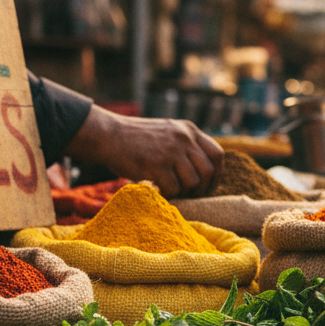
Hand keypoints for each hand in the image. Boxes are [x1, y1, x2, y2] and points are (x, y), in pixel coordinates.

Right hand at [64, 105, 222, 196]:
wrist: (107, 135)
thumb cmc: (135, 139)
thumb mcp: (167, 132)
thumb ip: (184, 145)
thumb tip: (202, 171)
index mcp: (189, 130)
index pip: (217, 154)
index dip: (217, 174)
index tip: (209, 186)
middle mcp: (184, 138)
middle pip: (209, 171)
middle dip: (203, 188)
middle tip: (190, 195)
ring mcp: (172, 151)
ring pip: (193, 182)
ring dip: (183, 192)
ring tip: (170, 189)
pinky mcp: (157, 164)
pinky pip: (174, 189)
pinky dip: (167, 194)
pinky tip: (157, 190)